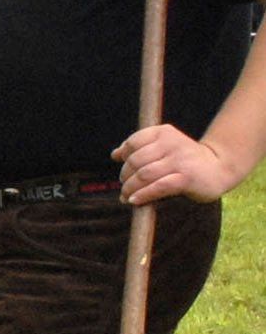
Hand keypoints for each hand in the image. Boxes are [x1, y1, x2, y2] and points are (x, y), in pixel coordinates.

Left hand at [114, 123, 240, 204]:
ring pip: (143, 175)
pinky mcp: (186, 178)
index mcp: (164, 132)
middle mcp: (172, 144)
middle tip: (125, 186)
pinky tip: (135, 201)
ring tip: (126, 196)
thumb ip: (140, 149)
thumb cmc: (186, 159)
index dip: (124, 156)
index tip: (124, 169)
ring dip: (130, 188)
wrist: (220, 168)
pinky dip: (143, 195)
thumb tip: (114, 154)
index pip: (134, 142)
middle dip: (125, 176)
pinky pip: (157, 187)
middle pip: (135, 161)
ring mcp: (179, 161)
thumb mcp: (165, 148)